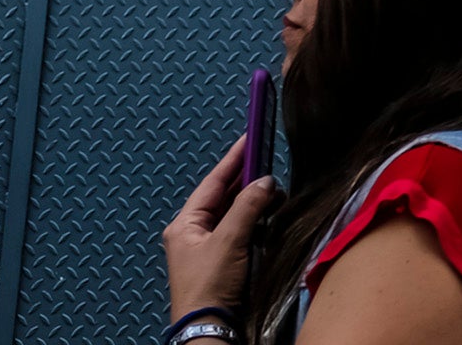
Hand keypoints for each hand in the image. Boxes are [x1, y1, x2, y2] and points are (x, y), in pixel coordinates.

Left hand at [165, 135, 274, 320]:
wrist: (209, 327)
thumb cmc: (210, 283)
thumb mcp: (229, 241)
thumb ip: (248, 206)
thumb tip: (266, 180)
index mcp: (185, 224)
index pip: (213, 182)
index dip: (233, 159)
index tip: (250, 137)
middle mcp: (194, 232)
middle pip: (223, 197)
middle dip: (247, 181)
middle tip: (270, 162)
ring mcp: (207, 247)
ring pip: (234, 213)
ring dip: (254, 202)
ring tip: (276, 192)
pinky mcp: (223, 260)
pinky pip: (240, 230)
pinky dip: (256, 220)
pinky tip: (270, 215)